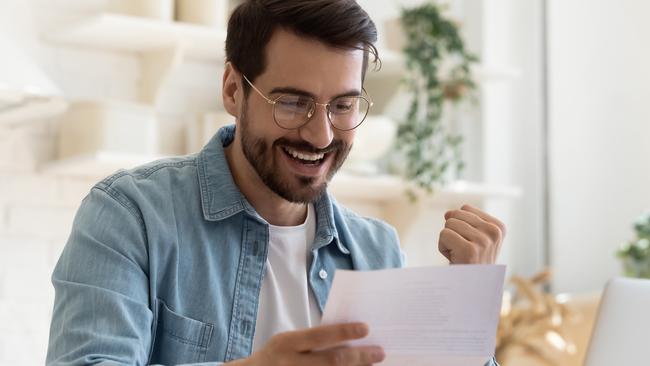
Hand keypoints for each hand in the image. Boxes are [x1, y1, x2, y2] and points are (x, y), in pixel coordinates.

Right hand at [227, 322, 384, 365]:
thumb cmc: (276, 356)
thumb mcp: (288, 342)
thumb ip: (313, 340)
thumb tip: (350, 338)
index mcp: (286, 343)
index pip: (320, 336)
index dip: (344, 332)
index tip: (366, 328)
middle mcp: (289, 364)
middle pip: (331, 362)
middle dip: (359, 357)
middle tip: (380, 352)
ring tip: (373, 365)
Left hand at [438, 204, 505, 263]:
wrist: (473, 289)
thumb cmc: (471, 262)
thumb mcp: (474, 238)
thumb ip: (463, 221)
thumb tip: (447, 213)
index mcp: (499, 227)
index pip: (465, 208)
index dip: (460, 225)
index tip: (470, 243)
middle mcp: (494, 232)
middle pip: (456, 214)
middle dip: (452, 232)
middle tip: (462, 250)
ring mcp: (483, 241)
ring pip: (448, 224)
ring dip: (447, 240)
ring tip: (459, 255)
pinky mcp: (470, 250)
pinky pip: (444, 234)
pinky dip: (442, 247)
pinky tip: (454, 258)